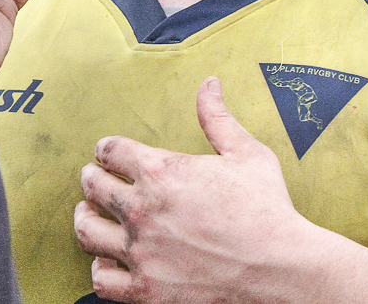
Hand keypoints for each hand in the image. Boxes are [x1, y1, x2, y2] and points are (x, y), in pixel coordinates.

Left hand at [74, 77, 313, 303]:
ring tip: (91, 215)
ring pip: (87, 231)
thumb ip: (217, 118)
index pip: (109, 150)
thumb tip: (209, 83)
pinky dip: (102, 268)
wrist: (281, 266)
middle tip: (95, 180)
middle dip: (91, 178)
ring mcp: (141, 251)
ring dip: (86, 219)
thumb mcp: (245, 152)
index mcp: (160, 171)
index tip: (108, 153)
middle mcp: (142, 209)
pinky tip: (111, 260)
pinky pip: (102, 279)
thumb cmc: (266, 208)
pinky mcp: (146, 289)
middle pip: (91, 186)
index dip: (106, 149)